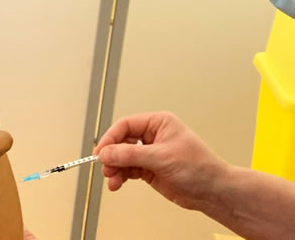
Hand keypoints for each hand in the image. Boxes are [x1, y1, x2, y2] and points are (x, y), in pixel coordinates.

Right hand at [93, 111, 231, 210]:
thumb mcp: (161, 157)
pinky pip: (128, 169)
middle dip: (112, 155)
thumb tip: (107, 152)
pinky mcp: (149, 169)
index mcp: (158, 123)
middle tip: (106, 167)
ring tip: (112, 179)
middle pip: (121, 142)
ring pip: (122, 157)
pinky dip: (121, 176)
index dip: (111, 138)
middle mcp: (153, 136)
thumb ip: (130, 155)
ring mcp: (150, 153)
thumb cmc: (200, 167)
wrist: (213, 192)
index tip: (101, 151)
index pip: (126, 125)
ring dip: (115, 168)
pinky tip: (117, 182)